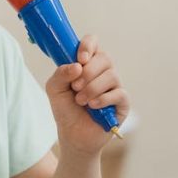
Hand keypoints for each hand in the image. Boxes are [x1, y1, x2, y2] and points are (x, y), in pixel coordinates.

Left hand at [45, 35, 129, 155]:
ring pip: (111, 75)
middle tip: (75, 87)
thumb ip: (60, 74)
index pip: (93, 42)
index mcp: (87, 63)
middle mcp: (103, 71)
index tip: (80, 59)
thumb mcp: (55, 89)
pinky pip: (118, 93)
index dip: (88, 46)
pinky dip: (103, 99)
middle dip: (88, 73)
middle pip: (104, 58)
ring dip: (92, 88)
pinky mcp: (122, 102)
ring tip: (81, 101)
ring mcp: (115, 86)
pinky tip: (93, 107)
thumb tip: (76, 65)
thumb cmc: (65, 109)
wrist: (73, 135)